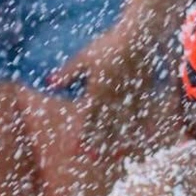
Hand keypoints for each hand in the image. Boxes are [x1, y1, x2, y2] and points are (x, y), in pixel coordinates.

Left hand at [48, 20, 153, 161]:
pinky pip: (144, 118)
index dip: (82, 136)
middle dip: (99, 144)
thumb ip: (68, 73)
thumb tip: (50, 83)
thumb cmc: (109, 46)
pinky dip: (143, 130)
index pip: (87, 120)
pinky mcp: (145, 97)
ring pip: (124, 127)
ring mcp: (131, 101)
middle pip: (106, 129)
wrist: (139, 39)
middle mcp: (115, 102)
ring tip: (115, 155)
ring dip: (119, 142)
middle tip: (93, 157)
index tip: (76, 149)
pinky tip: (144, 138)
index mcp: (98, 93)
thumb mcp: (85, 57)